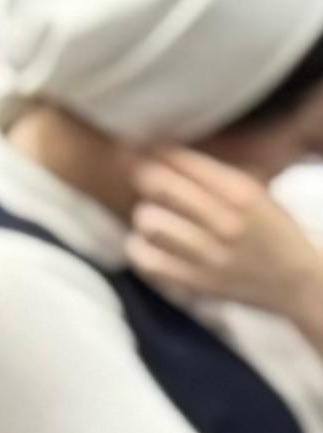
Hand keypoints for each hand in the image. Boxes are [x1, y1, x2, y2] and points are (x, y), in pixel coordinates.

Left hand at [127, 147, 322, 325]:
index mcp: (242, 193)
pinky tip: (148, 242)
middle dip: (144, 177)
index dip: (156, 153)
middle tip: (142, 178)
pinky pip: (146, 259)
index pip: (183, 162)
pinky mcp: (195, 282)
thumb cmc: (267, 228)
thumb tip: (157, 152)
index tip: (145, 149)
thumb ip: (211, 174)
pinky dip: (138, 247)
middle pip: (159, 187)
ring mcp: (210, 255)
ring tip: (154, 214)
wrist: (295, 280)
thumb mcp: (252, 191)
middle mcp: (226, 222)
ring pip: (148, 222)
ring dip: (145, 215)